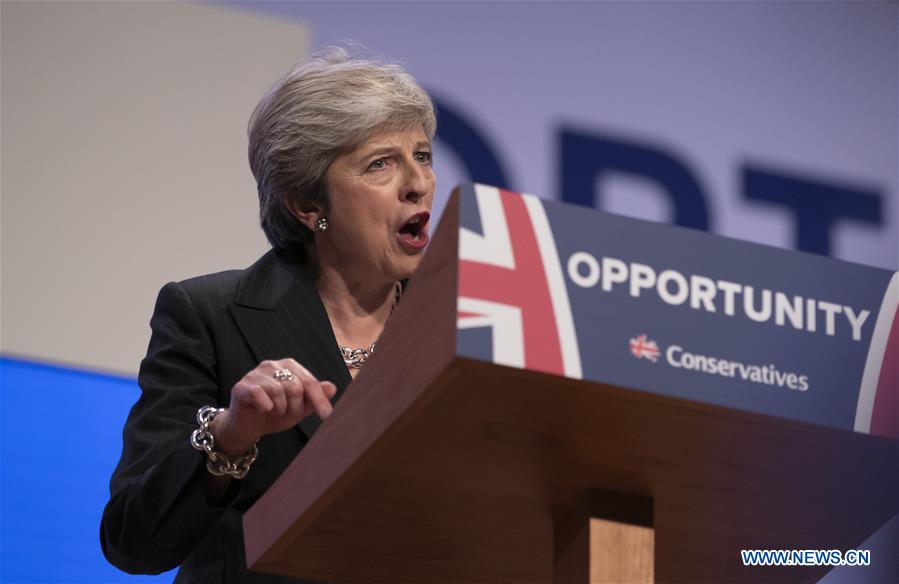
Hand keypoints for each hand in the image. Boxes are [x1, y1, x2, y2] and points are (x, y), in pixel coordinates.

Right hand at [210, 359, 336, 455]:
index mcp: (288, 366)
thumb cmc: (275, 414)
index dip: (319, 400)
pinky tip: (263, 410)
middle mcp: (272, 365)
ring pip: (278, 391)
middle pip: (295, 386)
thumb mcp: (300, 408)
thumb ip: (315, 397)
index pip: (309, 381)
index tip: (327, 416)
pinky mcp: (241, 386)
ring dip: (280, 409)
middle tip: (288, 414)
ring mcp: (255, 374)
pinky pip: (260, 394)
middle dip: (296, 407)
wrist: (247, 427)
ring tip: (275, 412)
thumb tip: (332, 388)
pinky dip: (265, 407)